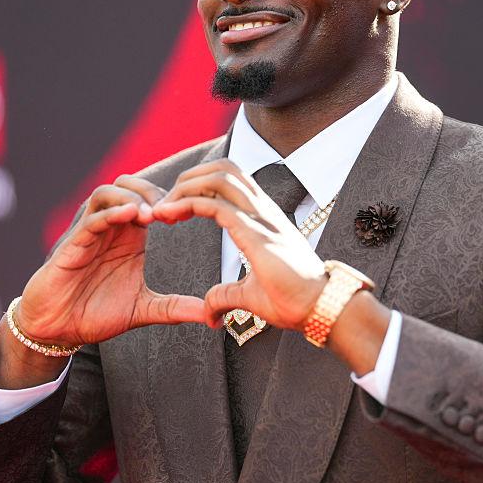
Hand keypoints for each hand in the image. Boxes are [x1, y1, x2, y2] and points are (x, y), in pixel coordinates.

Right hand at [15, 175, 206, 347]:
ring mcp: (89, 234)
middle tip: (172, 210)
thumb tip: (209, 315)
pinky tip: (131, 216)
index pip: (151, 199)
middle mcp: (110, 229)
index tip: (192, 215)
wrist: (56, 330)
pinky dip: (110, 213)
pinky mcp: (71, 245)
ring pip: (108, 193)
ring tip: (152, 214)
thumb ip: (174, 307)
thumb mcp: (143, 309)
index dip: (172, 200)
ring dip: (132, 197)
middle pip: (130, 185)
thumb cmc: (95, 313)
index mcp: (130, 237)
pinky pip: (90, 219)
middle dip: (153, 190)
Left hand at [153, 159, 327, 330]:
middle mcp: (264, 211)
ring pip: (219, 177)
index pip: (230, 182)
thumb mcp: (250, 296)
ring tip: (162, 209)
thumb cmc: (295, 301)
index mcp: (264, 219)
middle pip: (223, 169)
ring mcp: (261, 219)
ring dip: (184, 187)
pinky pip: (214, 206)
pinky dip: (185, 205)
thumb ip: (226, 297)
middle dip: (188, 179)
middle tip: (164, 204)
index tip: (173, 211)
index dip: (197, 187)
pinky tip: (167, 217)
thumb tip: (210, 313)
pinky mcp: (255, 234)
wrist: (320, 307)